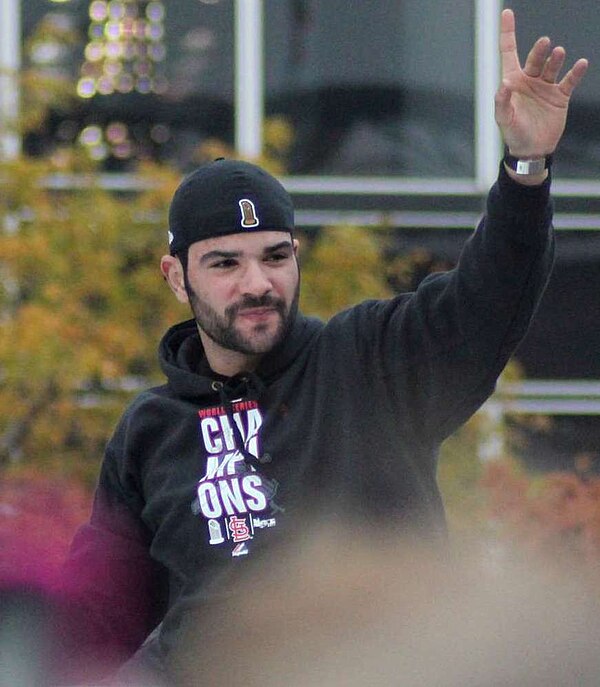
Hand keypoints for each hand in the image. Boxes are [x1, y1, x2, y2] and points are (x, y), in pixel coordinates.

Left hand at [495, 8, 587, 158]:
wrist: (532, 150)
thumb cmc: (514, 134)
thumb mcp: (504, 119)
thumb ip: (502, 101)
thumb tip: (504, 84)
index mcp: (513, 81)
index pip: (509, 52)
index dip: (507, 33)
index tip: (507, 13)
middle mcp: (530, 80)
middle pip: (534, 58)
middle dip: (539, 51)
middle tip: (545, 44)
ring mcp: (546, 86)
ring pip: (552, 67)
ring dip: (555, 59)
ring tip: (558, 53)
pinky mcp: (560, 96)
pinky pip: (569, 81)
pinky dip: (575, 72)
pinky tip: (581, 64)